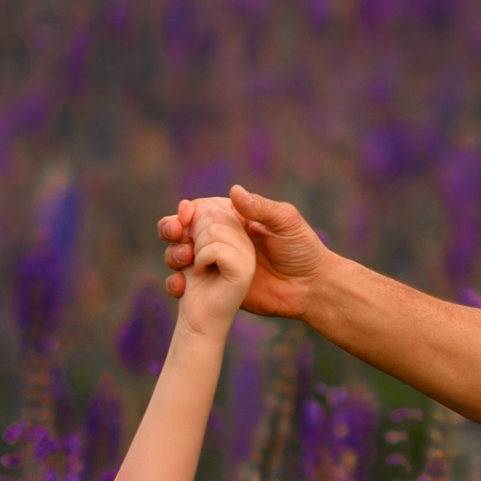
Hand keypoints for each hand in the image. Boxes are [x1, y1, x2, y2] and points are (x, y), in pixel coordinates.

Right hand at [158, 184, 324, 320]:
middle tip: (176, 235)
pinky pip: (185, 285)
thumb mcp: (286, 222)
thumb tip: (233, 191)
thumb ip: (261, 208)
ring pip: (178, 256)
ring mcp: (215, 265)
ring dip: (173, 255)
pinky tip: (181, 286)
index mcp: (233, 220)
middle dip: (171, 230)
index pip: (199, 210)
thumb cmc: (303, 250)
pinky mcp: (215, 288)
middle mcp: (220, 240)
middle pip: (182, 231)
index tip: (184, 216)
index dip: (186, 212)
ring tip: (185, 261)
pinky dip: (175, 284)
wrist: (309, 289)